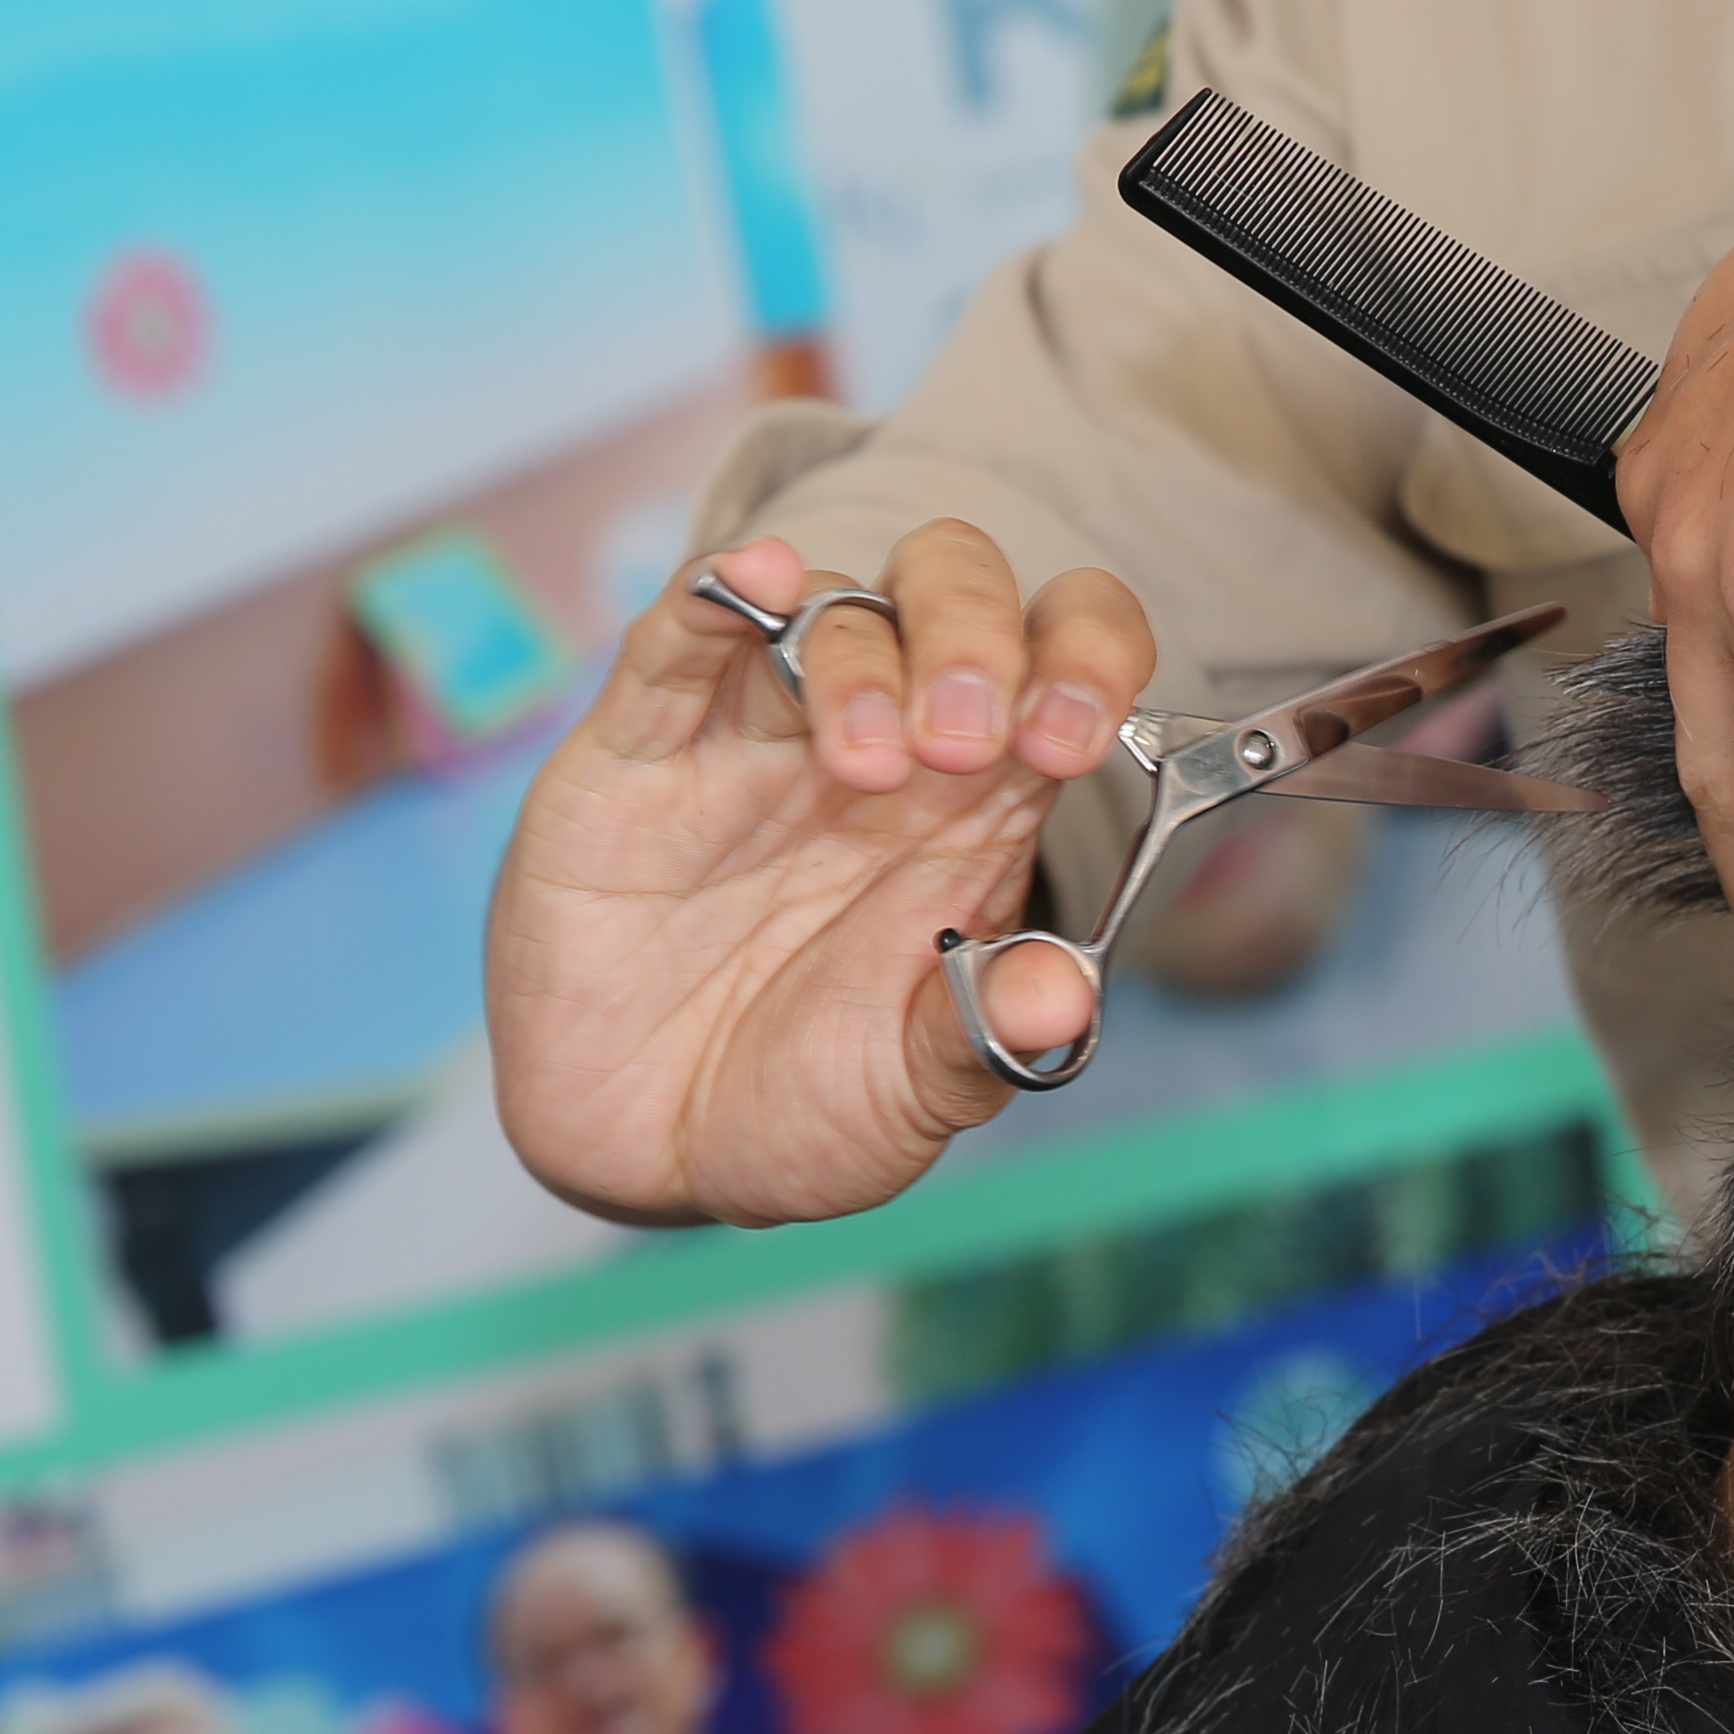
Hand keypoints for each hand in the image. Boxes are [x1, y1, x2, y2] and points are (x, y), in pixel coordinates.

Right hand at [489, 521, 1155, 1226]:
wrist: (652, 1152)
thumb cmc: (807, 1101)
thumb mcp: (916, 1090)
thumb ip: (986, 1033)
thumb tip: (1062, 997)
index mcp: (981, 803)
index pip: (1067, 661)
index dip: (1088, 660)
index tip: (1070, 736)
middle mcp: (888, 741)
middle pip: (957, 595)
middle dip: (979, 635)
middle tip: (964, 743)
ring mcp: (763, 734)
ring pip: (834, 604)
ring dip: (868, 657)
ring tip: (866, 765)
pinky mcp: (645, 747)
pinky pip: (683, 633)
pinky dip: (722, 586)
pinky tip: (758, 581)